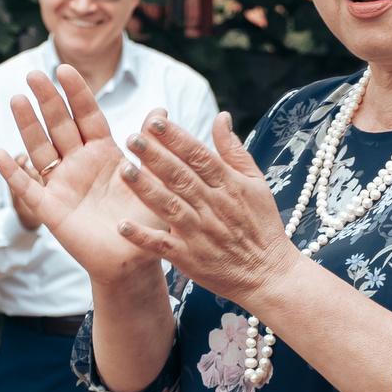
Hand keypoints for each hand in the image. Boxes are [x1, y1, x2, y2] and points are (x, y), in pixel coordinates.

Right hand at [0, 65, 168, 286]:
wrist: (134, 261)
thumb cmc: (148, 221)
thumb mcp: (155, 180)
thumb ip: (152, 147)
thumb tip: (160, 108)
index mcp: (105, 153)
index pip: (87, 116)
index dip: (76, 93)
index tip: (65, 68)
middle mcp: (80, 164)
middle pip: (60, 125)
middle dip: (48, 100)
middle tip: (34, 73)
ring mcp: (62, 184)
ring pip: (40, 149)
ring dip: (27, 125)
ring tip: (17, 99)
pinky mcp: (50, 209)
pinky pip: (27, 188)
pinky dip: (11, 172)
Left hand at [115, 111, 298, 307]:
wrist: (269, 274)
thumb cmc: (262, 226)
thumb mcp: (256, 183)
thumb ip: (235, 150)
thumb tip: (221, 117)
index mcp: (229, 185)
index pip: (199, 156)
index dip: (177, 138)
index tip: (154, 121)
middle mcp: (213, 207)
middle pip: (180, 177)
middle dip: (155, 157)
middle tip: (132, 137)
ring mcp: (199, 233)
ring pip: (169, 206)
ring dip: (145, 189)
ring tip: (123, 170)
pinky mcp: (189, 258)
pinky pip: (162, 246)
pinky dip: (143, 237)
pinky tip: (123, 225)